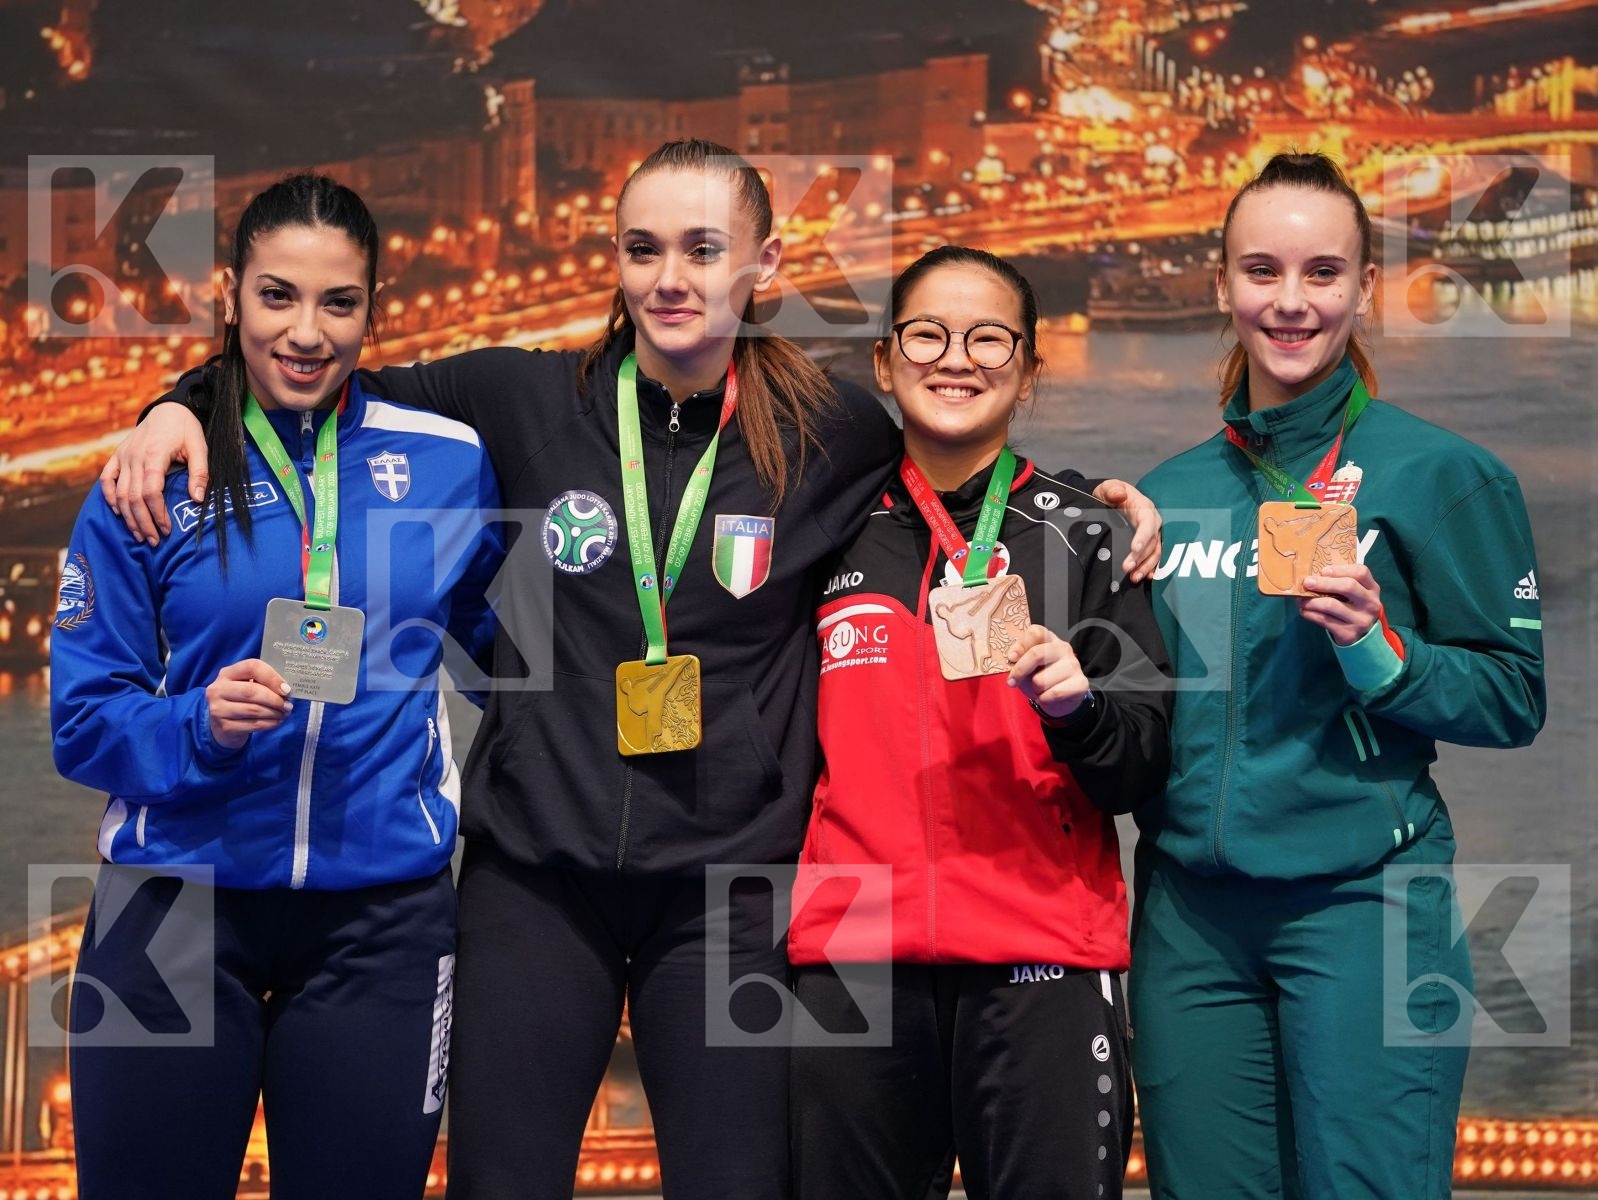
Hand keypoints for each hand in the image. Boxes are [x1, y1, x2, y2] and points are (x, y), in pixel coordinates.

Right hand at [99, 404, 208, 545]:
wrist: (169, 409)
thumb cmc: (186, 429)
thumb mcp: (200, 448)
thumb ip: (200, 473)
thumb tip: (197, 499)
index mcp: (154, 455)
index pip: (150, 491)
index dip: (157, 514)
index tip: (166, 530)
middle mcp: (134, 457)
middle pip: (132, 497)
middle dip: (142, 522)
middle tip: (154, 541)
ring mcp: (123, 456)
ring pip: (118, 493)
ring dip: (128, 516)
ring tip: (140, 534)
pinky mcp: (117, 456)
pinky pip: (106, 479)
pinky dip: (109, 497)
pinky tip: (119, 512)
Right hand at [206, 659, 292, 749]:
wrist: (221, 725)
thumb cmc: (239, 700)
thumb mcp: (246, 685)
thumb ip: (262, 682)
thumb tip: (286, 689)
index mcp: (226, 673)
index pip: (252, 667)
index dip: (272, 677)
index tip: (287, 689)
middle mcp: (218, 689)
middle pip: (252, 691)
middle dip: (275, 699)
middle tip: (288, 705)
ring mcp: (218, 709)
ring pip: (254, 710)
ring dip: (274, 713)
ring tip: (284, 713)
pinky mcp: (224, 727)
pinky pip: (253, 725)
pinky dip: (270, 724)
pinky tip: (277, 722)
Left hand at [1006, 624, 1088, 718]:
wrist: (1058, 702)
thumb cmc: (1039, 679)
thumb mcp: (1026, 667)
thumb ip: (1019, 660)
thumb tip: (1013, 658)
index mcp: (1050, 640)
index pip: (1036, 632)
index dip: (1021, 645)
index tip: (1011, 658)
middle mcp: (1063, 648)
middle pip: (1036, 654)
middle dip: (1020, 671)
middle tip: (1012, 682)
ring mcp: (1074, 665)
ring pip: (1041, 680)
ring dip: (1035, 689)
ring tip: (1040, 689)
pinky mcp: (1081, 683)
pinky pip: (1053, 694)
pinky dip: (1044, 700)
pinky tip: (1047, 697)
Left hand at [1092, 479, 1162, 582]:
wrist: (1111, 500)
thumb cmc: (1111, 494)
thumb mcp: (1108, 488)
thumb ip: (1112, 490)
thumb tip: (1120, 494)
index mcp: (1144, 508)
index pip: (1147, 523)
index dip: (1143, 537)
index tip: (1134, 549)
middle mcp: (1152, 522)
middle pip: (1152, 541)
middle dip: (1141, 557)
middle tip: (1128, 568)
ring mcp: (1152, 534)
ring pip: (1155, 552)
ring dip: (1146, 566)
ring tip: (1134, 577)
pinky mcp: (1149, 543)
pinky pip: (1154, 557)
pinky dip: (1151, 567)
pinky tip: (1146, 577)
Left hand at [1298, 563, 1381, 645]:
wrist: (1361, 635)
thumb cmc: (1352, 607)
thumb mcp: (1355, 593)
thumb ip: (1340, 581)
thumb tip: (1313, 575)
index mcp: (1372, 589)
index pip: (1361, 572)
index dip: (1340, 569)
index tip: (1323, 571)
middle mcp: (1370, 604)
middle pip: (1348, 586)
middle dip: (1324, 583)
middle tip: (1307, 582)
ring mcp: (1360, 620)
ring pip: (1331, 605)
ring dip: (1311, 600)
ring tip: (1300, 599)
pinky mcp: (1348, 633)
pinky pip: (1324, 620)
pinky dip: (1310, 614)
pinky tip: (1304, 610)